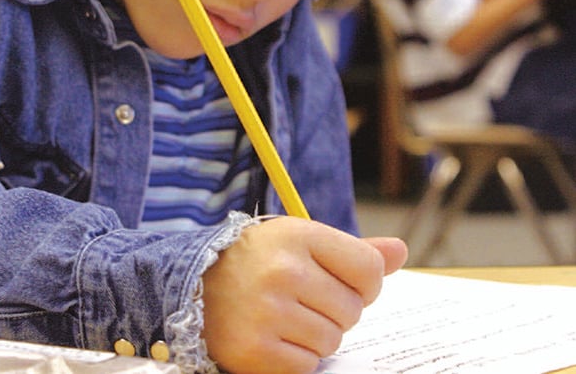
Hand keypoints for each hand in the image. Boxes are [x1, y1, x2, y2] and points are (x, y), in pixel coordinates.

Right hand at [202, 217, 406, 373]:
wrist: (196, 282)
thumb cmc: (262, 259)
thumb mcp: (303, 239)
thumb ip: (354, 251)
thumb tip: (401, 251)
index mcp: (300, 235)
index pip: (369, 270)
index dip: (365, 284)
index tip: (344, 282)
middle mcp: (284, 271)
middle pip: (352, 310)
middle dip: (337, 309)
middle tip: (305, 298)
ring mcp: (268, 312)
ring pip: (332, 340)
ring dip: (317, 335)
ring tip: (287, 315)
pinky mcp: (255, 351)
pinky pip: (307, 365)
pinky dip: (297, 357)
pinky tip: (274, 334)